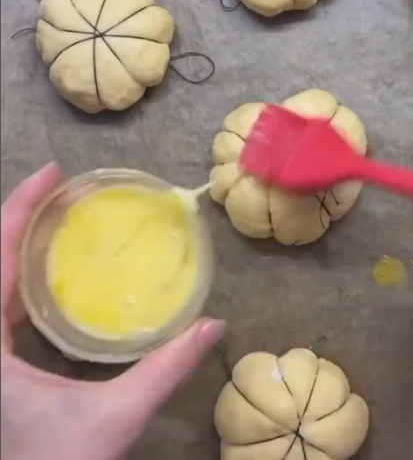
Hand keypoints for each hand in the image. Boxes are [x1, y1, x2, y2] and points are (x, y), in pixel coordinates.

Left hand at [1, 164, 223, 459]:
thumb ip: (166, 369)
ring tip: (52, 214)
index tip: (50, 175)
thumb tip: (214, 325)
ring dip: (15, 243)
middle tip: (58, 187)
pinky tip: (44, 268)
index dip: (19, 211)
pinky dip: (16, 274)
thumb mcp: (116, 417)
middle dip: (18, 217)